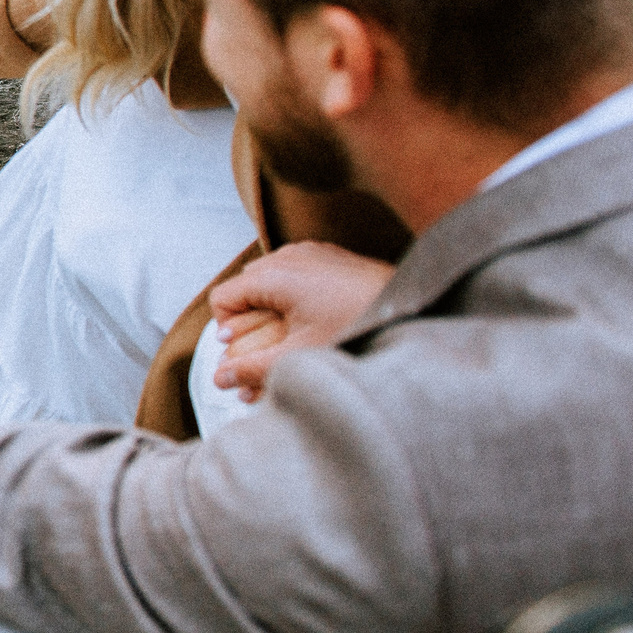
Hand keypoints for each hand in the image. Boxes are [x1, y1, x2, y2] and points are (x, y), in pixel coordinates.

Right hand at [209, 242, 395, 397]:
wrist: (412, 304)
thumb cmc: (360, 325)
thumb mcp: (300, 355)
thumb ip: (253, 368)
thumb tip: (220, 380)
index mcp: (273, 275)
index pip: (223, 299)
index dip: (228, 331)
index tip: (245, 353)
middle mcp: (286, 256)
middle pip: (243, 289)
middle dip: (248, 321)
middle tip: (266, 350)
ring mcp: (308, 252)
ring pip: (268, 280)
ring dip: (270, 309)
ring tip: (291, 335)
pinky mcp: (328, 256)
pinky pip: (293, 272)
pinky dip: (292, 295)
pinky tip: (313, 318)